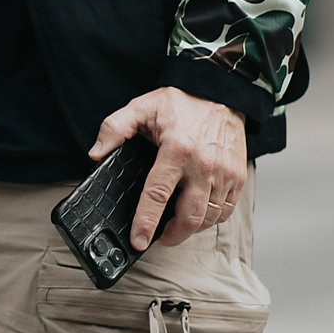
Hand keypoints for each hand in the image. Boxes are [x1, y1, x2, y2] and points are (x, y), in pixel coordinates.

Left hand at [90, 89, 248, 249]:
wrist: (221, 91)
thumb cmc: (182, 102)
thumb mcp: (141, 107)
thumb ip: (114, 128)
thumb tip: (96, 153)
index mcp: (177, 149)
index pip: (157, 195)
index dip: (146, 223)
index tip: (138, 241)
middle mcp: (203, 165)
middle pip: (189, 218)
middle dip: (171, 237)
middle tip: (156, 238)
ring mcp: (225, 173)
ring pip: (208, 218)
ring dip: (190, 229)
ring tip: (175, 225)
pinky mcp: (238, 176)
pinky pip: (224, 211)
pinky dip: (209, 219)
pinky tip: (196, 213)